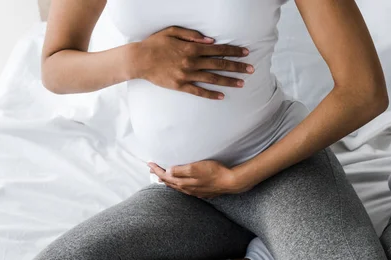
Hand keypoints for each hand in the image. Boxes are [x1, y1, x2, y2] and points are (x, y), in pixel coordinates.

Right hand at [128, 26, 254, 99]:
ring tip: (242, 83)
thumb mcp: (173, 31)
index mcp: (192, 48)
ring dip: (229, 81)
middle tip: (251, 69)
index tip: (246, 53)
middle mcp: (192, 62)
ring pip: (212, 79)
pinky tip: (222, 96)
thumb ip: (193, 35)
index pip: (218, 49)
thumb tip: (211, 41)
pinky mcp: (180, 86)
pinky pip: (199, 91)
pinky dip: (211, 94)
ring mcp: (187, 75)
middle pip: (219, 64)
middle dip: (237, 67)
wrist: (139, 60)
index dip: (233, 51)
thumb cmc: (155, 43)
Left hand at [147, 160, 253, 197]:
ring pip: (177, 187)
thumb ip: (180, 171)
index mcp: (183, 182)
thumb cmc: (214, 172)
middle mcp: (187, 188)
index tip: (149, 164)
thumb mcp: (195, 168)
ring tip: (163, 177)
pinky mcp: (201, 191)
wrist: (229, 182)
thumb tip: (168, 172)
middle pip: (169, 182)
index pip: (165, 176)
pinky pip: (186, 189)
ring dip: (168, 181)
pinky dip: (179, 185)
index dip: (156, 170)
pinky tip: (181, 184)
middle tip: (152, 170)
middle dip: (160, 175)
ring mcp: (194, 191)